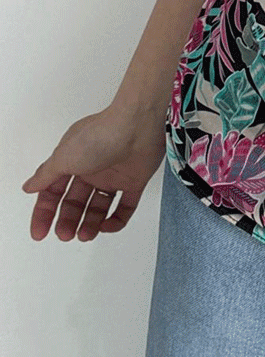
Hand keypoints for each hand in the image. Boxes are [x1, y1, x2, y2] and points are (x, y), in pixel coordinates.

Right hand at [20, 102, 165, 241]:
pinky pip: (125, 206)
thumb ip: (46, 175)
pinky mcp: (134, 181)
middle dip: (68, 221)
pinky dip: (117, 220)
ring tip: (84, 235)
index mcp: (73, 160)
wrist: (139, 125)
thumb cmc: (101, 135)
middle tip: (65, 234)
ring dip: (89, 224)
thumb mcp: (63, 156)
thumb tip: (29, 186)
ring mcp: (114, 175)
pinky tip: (106, 226)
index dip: (45, 212)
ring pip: (98, 206)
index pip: (53, 191)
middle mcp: (92, 168)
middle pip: (76, 202)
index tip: (40, 232)